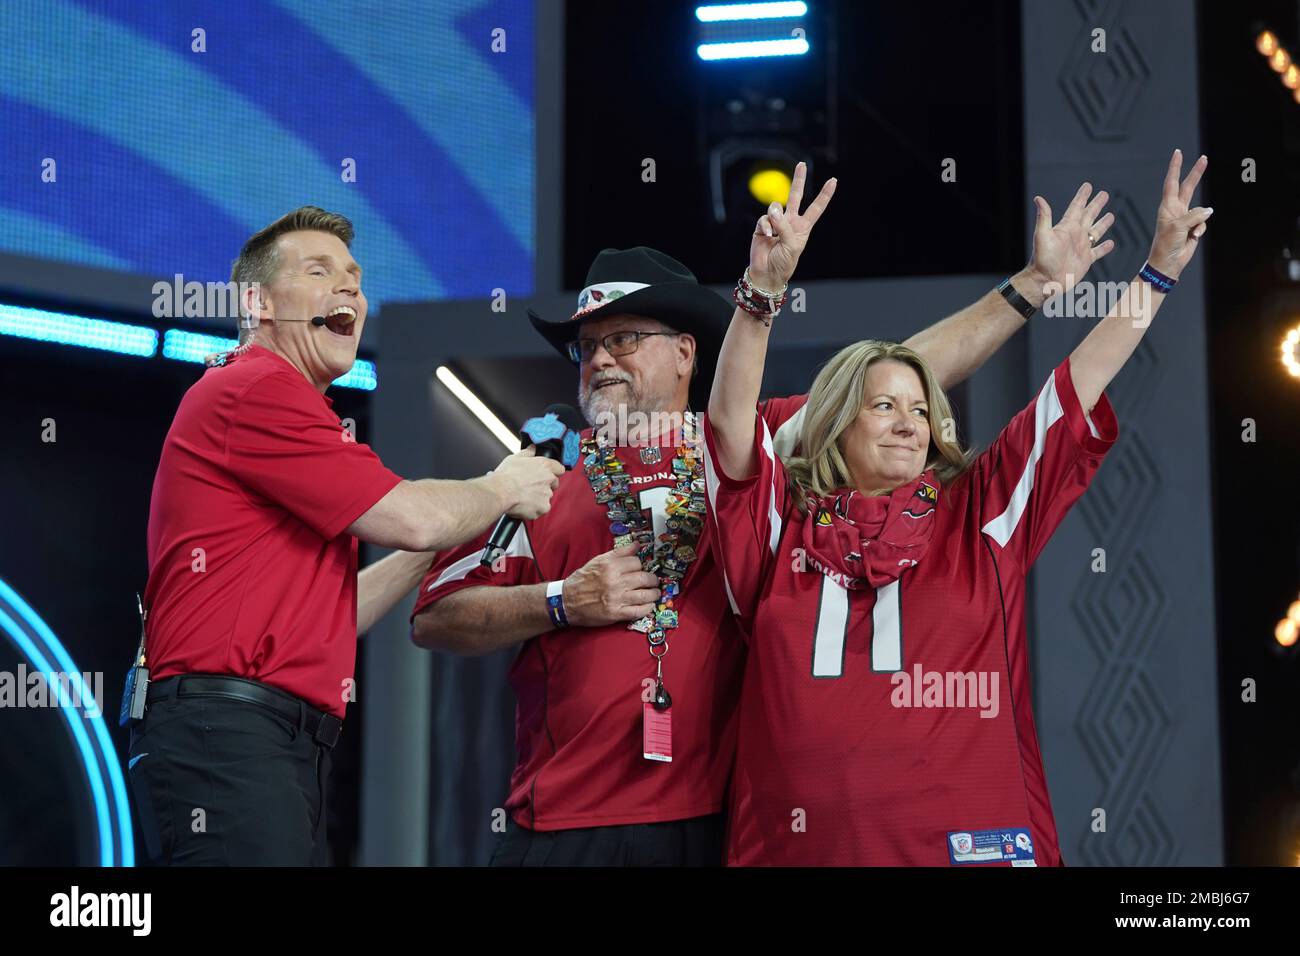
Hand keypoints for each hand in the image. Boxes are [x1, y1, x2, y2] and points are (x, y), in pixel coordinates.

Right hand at [491, 446, 562, 519]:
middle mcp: (549, 480)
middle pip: (554, 483)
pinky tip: (524, 505)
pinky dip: (534, 509)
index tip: (547, 474)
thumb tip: (532, 449)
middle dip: (545, 485)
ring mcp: (547, 495)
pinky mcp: (542, 508)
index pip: (559, 468)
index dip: (553, 471)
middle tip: (531, 486)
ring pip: (546, 497)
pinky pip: (541, 509)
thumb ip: (528, 453)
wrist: (500, 492)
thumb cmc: (506, 475)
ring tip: (524, 496)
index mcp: (545, 465)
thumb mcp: (515, 458)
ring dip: (538, 498)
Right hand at [561, 542, 660, 626]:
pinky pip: (639, 611)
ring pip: (645, 595)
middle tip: (653, 581)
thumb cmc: (582, 580)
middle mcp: (615, 582)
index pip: (636, 562)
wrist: (566, 601)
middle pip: (644, 577)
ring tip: (654, 593)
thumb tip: (637, 545)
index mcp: (610, 567)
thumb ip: (619, 553)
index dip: (640, 565)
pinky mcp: (616, 614)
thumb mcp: (598, 561)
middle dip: (652, 579)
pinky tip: (648, 606)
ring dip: (654, 594)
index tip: (640, 568)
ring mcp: (617, 599)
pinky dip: (647, 608)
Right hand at [749, 161, 836, 291]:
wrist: (767, 273)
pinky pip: (764, 218)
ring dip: (775, 217)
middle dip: (798, 180)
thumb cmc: (784, 262)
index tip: (834, 180)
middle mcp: (790, 221)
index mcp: (803, 227)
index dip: (824, 195)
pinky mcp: (762, 226)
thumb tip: (774, 210)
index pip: (816, 208)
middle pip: (795, 196)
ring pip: (775, 206)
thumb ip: (784, 225)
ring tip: (774, 233)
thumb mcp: (792, 245)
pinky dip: (765, 226)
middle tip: (801, 164)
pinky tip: (767, 235)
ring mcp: (776, 222)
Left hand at [1022, 182, 1116, 299]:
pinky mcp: (1086, 260)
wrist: (1045, 281)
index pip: (1077, 207)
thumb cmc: (1042, 260)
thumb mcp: (1042, 235)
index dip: (1082, 196)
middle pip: (1089, 215)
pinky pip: (1098, 252)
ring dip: (1103, 223)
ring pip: (1096, 231)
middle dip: (1097, 205)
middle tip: (1104, 194)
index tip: (1088, 185)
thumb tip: (1038, 198)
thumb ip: (1044, 217)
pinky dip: (1105, 247)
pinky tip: (1111, 243)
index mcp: (1067, 227)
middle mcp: (1075, 235)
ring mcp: (1081, 247)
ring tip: (1111, 215)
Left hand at [1147, 149, 1210, 280]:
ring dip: (1199, 221)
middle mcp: (1176, 209)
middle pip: (1188, 186)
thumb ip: (1194, 215)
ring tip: (1190, 233)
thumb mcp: (1178, 227)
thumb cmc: (1166, 245)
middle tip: (1204, 158)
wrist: (1167, 263)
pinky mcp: (1193, 227)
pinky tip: (1193, 238)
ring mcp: (1185, 218)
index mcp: (1167, 206)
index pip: (1172, 182)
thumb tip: (1209, 210)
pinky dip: (1200, 230)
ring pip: (1201, 210)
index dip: (1175, 167)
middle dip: (1195, 173)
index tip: (1178, 153)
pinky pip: (1203, 223)